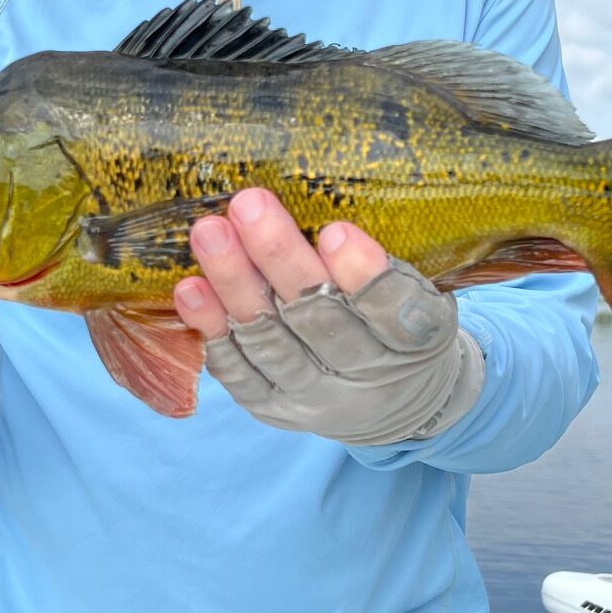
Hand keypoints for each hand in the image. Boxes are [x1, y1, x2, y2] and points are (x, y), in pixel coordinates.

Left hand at [172, 189, 482, 445]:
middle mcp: (367, 376)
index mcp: (417, 342)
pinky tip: (190, 290)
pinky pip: (239, 370)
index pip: (395, 313)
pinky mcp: (274, 408)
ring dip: (235, 286)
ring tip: (209, 234)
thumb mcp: (421, 294)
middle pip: (320, 319)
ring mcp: (316, 398)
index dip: (364, 276)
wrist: (396, 402)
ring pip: (271, 342)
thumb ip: (384, 265)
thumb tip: (320, 210)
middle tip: (248, 205)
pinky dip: (212, 329)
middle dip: (280, 259)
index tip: (336, 232)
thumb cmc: (401, 326)